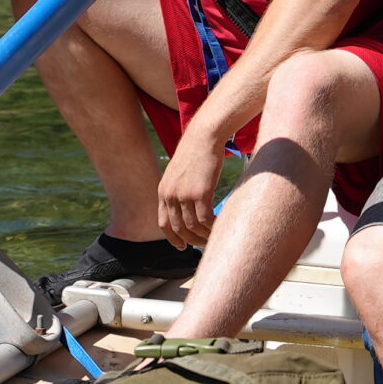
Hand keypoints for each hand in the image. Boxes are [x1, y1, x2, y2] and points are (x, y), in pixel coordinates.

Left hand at [156, 126, 225, 250]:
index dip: (173, 238)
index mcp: (163, 191)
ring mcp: (184, 195)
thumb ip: (178, 189)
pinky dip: (212, 227)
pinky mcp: (200, 193)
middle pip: (179, 228)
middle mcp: (170, 195)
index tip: (182, 245)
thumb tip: (186, 205)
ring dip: (204, 236)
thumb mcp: (179, 172)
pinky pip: (205, 219)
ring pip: (193, 226)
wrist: (203, 137)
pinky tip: (220, 226)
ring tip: (215, 236)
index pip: (164, 223)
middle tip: (204, 244)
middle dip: (191, 240)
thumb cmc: (196, 152)